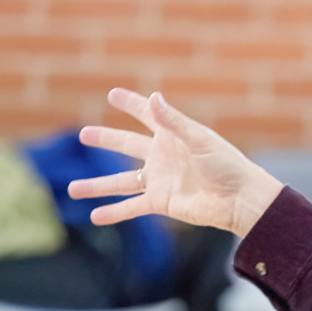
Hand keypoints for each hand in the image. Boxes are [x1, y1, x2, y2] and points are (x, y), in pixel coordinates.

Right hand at [69, 90, 281, 239]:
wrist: (239, 200)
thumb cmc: (226, 166)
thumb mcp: (199, 140)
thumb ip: (173, 122)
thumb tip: (153, 98)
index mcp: (171, 135)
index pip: (145, 114)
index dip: (131, 103)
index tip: (113, 94)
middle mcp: (161, 156)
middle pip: (125, 145)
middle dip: (105, 139)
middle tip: (84, 134)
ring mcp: (159, 180)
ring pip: (120, 182)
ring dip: (97, 186)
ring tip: (72, 189)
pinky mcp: (161, 202)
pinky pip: (131, 207)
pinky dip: (114, 212)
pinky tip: (94, 216)